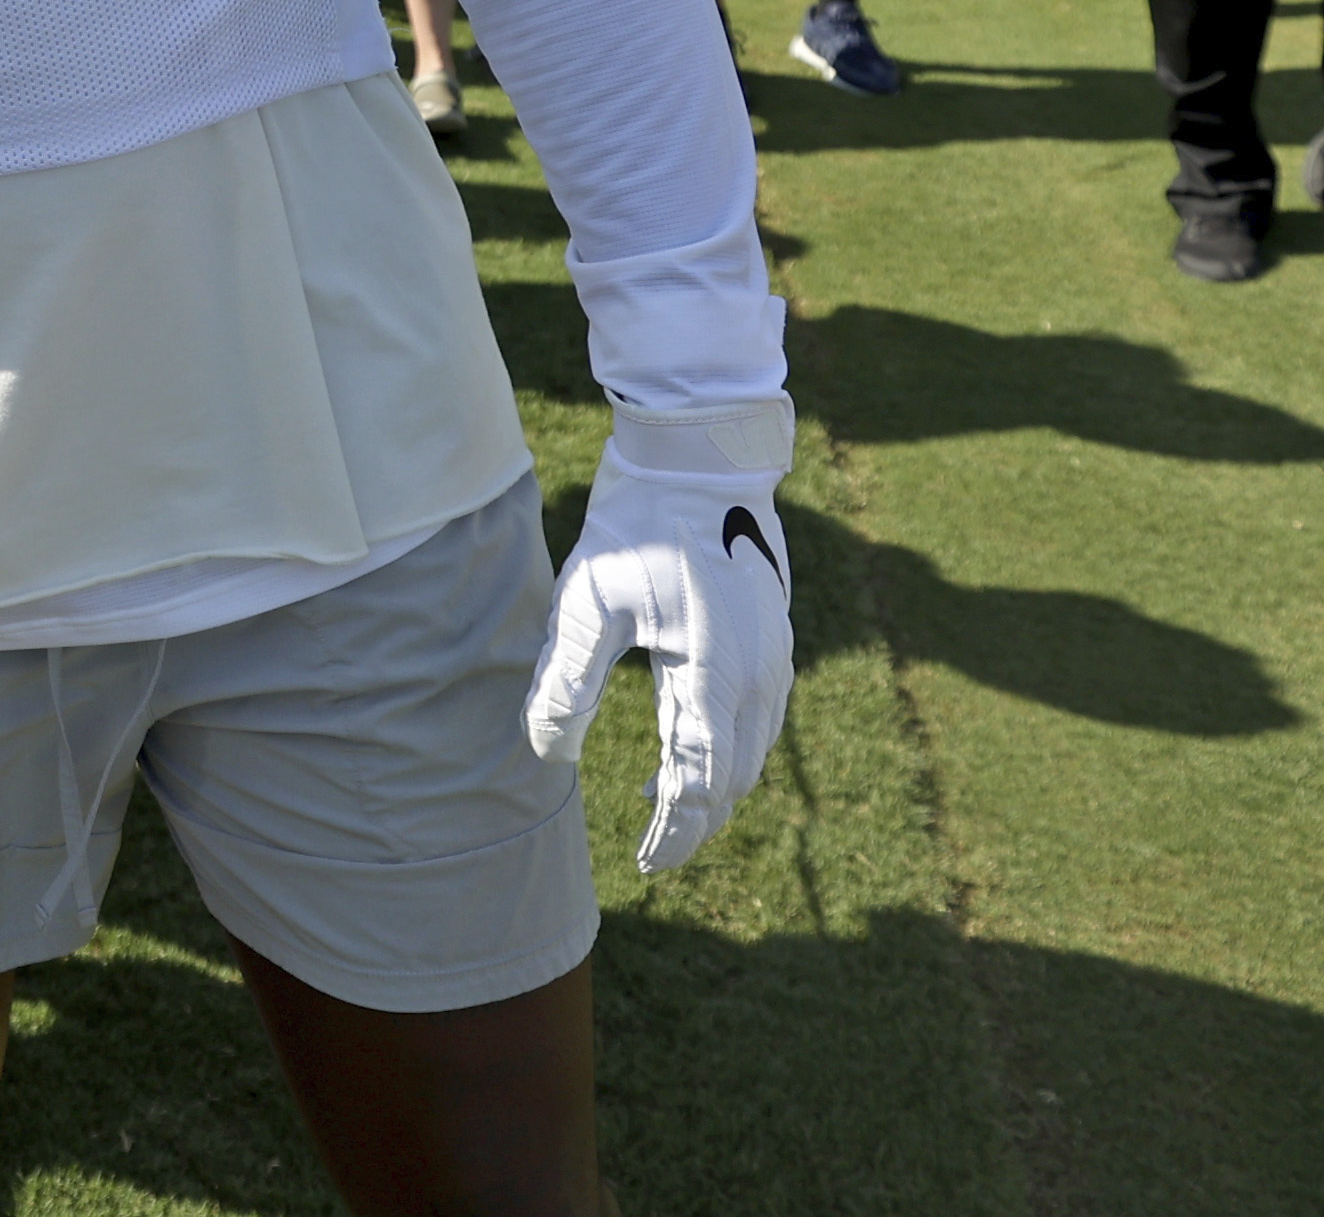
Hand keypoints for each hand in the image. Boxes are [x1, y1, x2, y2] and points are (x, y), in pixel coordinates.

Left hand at [525, 400, 797, 875]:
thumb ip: (565, 685)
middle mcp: (759, 678)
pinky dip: (727, 750)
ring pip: (753, 754)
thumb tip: (546, 755)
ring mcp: (776, 659)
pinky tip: (683, 742)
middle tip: (649, 848)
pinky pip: (761, 720)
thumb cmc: (635, 527)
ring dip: (712, 788)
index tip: (644, 863)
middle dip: (694, 823)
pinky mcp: (776, 641)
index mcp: (713, 677)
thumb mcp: (586, 603)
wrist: (700, 460)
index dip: (673, 833)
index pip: (700, 786)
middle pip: (734, 781)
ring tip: (655, 803)